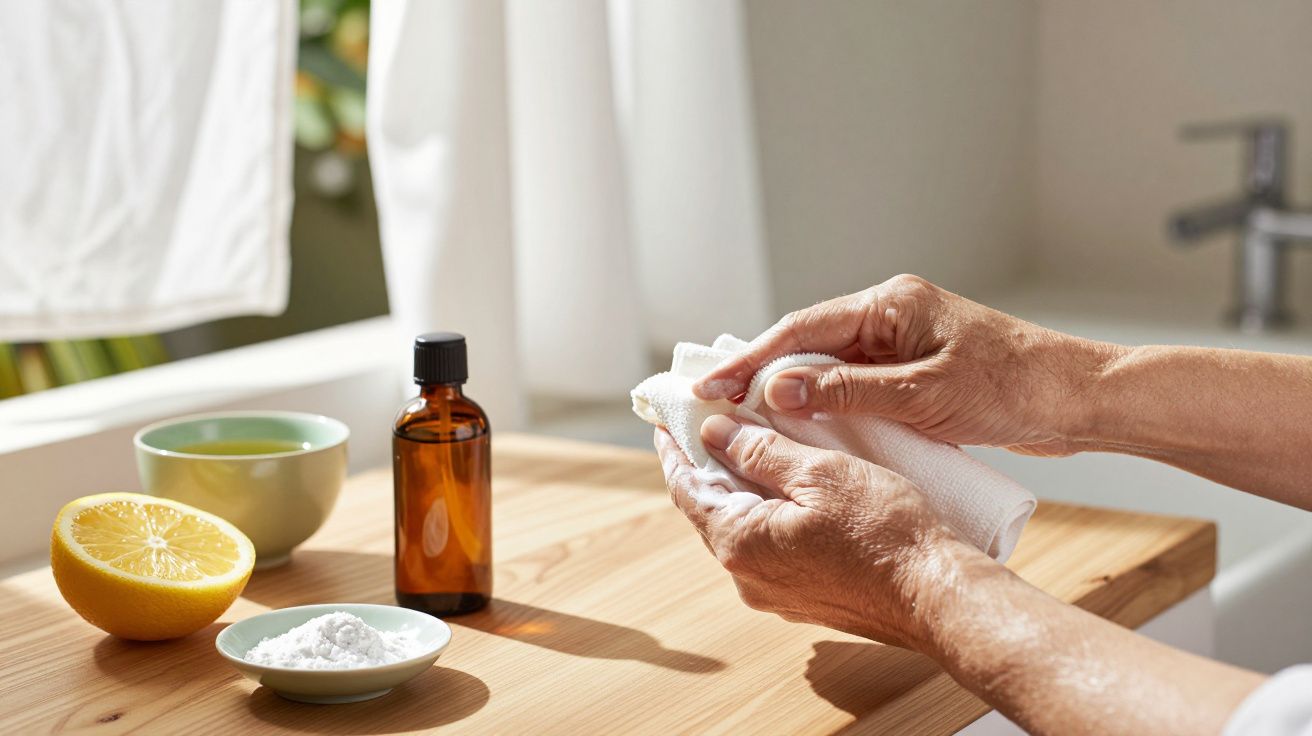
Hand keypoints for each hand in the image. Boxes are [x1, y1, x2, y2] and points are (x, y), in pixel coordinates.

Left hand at [654, 414, 987, 650]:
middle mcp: (746, 577)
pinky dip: (769, 512)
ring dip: (742, 488)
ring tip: (752, 444)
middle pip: (710, 509)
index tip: (668, 419)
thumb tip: (713, 432)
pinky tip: (788, 488)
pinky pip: (770, 547)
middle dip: (709, 464)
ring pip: (742, 528)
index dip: (675, 448)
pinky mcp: (804, 600)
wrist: (936, 597)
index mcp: (739, 542)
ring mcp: (775, 594)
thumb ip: (760, 451)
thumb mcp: (820, 472)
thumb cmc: (886, 532)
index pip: (685, 488)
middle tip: (712, 421)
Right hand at [693, 274, 1122, 455]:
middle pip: (806, 343)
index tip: (709, 384)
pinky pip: (853, 384)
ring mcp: (900, 344)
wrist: (1076, 401)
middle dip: (757, 373)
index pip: (802, 329)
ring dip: (787, 391)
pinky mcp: (912, 371)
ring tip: (739, 418)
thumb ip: (847, 392)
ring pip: (827, 365)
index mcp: (889, 304)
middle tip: (709, 403)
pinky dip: (822, 404)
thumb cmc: (1012, 388)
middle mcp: (889, 316)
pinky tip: (799, 427)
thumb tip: (777, 390)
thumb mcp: (923, 395)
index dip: (750, 359)